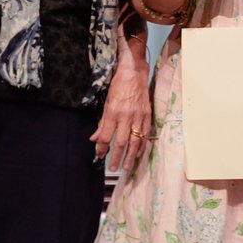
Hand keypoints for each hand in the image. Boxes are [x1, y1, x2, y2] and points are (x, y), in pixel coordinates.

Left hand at [90, 51, 151, 171]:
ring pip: (135, 141)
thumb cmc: (118, 86)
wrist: (134, 73)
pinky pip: (144, 135)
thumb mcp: (106, 103)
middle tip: (113, 168)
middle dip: (116, 157)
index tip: (99, 155)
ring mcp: (138, 117)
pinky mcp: (147, 116)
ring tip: (126, 166)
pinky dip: (141, 146)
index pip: (106, 136)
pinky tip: (137, 154)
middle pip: (121, 142)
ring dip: (130, 156)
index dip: (102, 148)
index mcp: (113, 113)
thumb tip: (95, 138)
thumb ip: (102, 123)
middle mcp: (126, 116)